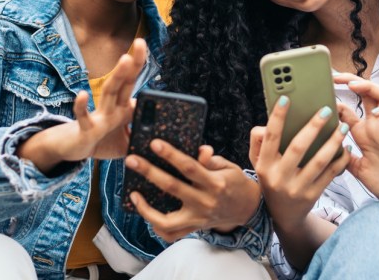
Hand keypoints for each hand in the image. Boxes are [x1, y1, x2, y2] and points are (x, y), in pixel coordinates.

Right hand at [17, 39, 146, 170]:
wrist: (72, 150)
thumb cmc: (101, 142)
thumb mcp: (127, 142)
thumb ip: (142, 136)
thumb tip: (161, 135)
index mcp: (123, 109)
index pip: (132, 83)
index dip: (138, 65)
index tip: (143, 46)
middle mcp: (112, 108)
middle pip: (124, 82)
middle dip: (132, 63)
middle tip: (140, 42)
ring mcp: (99, 117)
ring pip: (108, 93)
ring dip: (117, 76)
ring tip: (125, 59)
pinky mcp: (86, 129)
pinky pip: (84, 117)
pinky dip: (81, 106)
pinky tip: (82, 94)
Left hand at [125, 141, 261, 240]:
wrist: (247, 209)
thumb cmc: (234, 183)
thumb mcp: (228, 167)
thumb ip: (211, 160)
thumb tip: (201, 150)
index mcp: (215, 183)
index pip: (190, 167)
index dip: (171, 155)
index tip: (154, 144)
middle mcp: (205, 202)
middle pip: (172, 187)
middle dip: (149, 172)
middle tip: (131, 160)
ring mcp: (198, 219)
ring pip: (167, 221)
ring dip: (146, 209)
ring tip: (134, 195)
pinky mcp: (194, 228)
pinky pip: (171, 234)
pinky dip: (157, 227)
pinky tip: (147, 214)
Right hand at [249, 96, 350, 232]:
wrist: (284, 216)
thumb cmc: (272, 179)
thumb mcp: (258, 164)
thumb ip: (258, 142)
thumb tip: (267, 124)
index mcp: (264, 166)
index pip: (270, 138)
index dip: (277, 117)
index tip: (286, 98)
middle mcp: (279, 178)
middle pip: (297, 148)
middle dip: (313, 127)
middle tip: (327, 110)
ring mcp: (296, 188)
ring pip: (318, 161)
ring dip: (333, 142)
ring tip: (343, 127)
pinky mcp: (313, 196)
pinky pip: (330, 174)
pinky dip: (340, 159)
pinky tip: (346, 147)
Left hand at [333, 73, 378, 205]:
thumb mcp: (355, 168)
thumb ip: (343, 156)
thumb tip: (324, 146)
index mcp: (362, 133)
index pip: (347, 109)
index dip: (334, 99)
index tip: (319, 92)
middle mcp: (375, 127)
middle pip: (365, 94)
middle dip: (351, 81)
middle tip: (334, 76)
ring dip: (369, 87)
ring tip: (353, 85)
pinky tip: (377, 112)